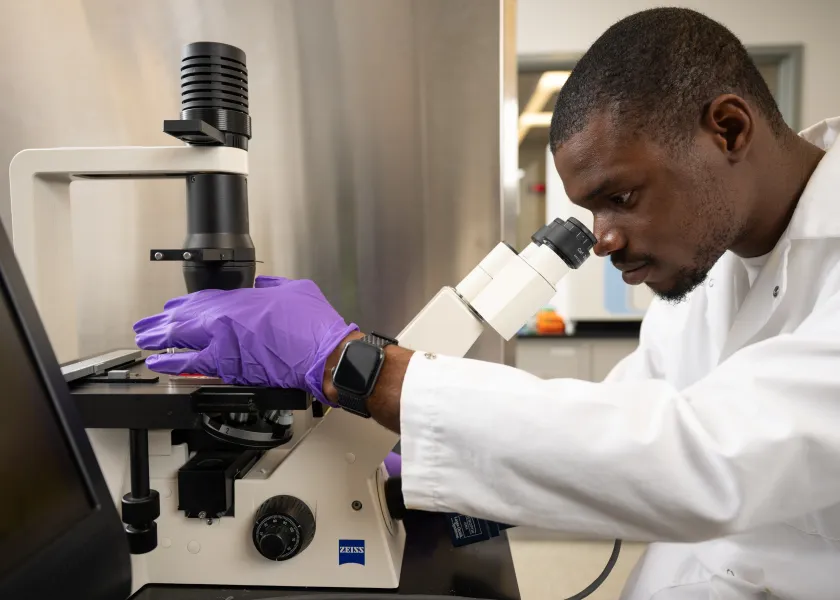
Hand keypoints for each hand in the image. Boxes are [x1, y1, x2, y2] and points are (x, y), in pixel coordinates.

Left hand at [133, 275, 358, 404]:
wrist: (324, 352)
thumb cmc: (315, 325)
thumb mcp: (296, 289)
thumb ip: (274, 285)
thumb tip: (264, 284)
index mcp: (243, 298)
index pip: (204, 299)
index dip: (185, 304)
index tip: (173, 307)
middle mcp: (227, 317)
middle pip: (185, 316)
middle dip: (162, 320)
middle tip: (147, 323)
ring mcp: (224, 340)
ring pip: (181, 337)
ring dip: (159, 337)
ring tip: (143, 338)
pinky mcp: (227, 364)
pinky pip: (190, 362)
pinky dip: (170, 362)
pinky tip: (156, 362)